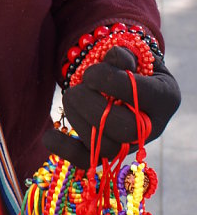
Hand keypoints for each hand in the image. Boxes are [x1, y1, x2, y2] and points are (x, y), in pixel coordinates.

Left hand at [43, 46, 180, 168]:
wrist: (129, 81)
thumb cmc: (130, 65)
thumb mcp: (132, 54)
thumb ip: (124, 55)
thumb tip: (115, 57)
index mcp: (165, 97)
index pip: (142, 95)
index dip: (111, 83)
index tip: (90, 73)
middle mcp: (153, 127)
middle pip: (125, 129)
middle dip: (92, 107)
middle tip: (75, 90)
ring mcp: (132, 144)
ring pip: (106, 147)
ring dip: (78, 120)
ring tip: (69, 96)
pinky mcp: (109, 154)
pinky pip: (88, 161)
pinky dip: (65, 149)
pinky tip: (49, 136)